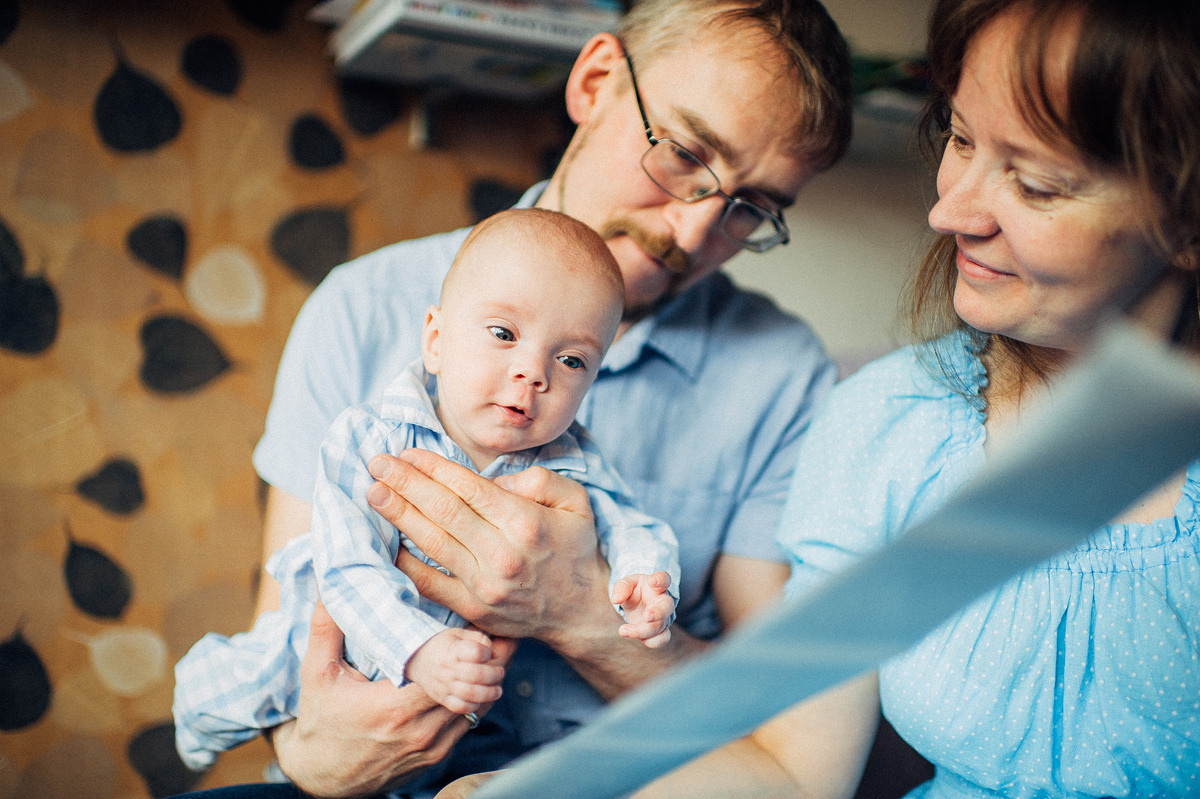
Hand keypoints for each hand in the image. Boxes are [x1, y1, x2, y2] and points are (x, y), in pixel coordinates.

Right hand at [271, 602, 515, 797]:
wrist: (320, 777)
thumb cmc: (320, 721)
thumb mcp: (317, 674)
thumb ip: (326, 629)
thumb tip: (331, 585)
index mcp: (393, 707)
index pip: (448, 675)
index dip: (468, 652)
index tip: (479, 630)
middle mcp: (418, 731)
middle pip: (471, 692)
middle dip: (486, 664)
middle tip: (497, 635)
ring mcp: (430, 748)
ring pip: (476, 710)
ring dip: (485, 683)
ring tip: (495, 655)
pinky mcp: (435, 759)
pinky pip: (467, 726)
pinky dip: (476, 703)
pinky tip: (476, 681)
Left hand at [366, 451, 613, 648]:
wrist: (582, 610)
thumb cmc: (576, 547)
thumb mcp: (575, 500)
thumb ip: (537, 479)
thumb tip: (492, 479)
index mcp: (526, 522)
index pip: (467, 486)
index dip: (432, 467)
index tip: (407, 452)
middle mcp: (502, 554)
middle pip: (442, 510)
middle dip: (405, 482)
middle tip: (376, 463)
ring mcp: (485, 585)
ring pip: (431, 542)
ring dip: (398, 514)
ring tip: (374, 492)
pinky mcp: (472, 609)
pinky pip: (428, 583)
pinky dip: (403, 562)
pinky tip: (385, 541)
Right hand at [405, 628, 507, 714]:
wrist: (416, 658)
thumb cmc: (443, 644)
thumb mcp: (459, 633)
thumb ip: (480, 639)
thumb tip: (496, 654)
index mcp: (453, 649)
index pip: (476, 652)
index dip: (487, 653)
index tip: (488, 654)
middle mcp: (448, 668)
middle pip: (476, 675)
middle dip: (495, 675)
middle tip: (500, 673)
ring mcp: (444, 685)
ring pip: (470, 693)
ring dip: (489, 693)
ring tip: (497, 690)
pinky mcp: (442, 698)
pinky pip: (460, 707)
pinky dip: (474, 705)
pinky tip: (481, 699)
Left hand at [611, 571, 674, 647]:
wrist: (641, 603)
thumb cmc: (636, 591)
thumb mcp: (627, 584)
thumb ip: (622, 588)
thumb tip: (615, 600)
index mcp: (657, 586)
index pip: (663, 579)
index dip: (660, 579)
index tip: (652, 581)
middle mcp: (663, 602)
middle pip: (667, 606)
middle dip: (658, 613)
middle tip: (647, 617)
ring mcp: (663, 618)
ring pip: (660, 627)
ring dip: (644, 631)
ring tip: (623, 630)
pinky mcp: (659, 631)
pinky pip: (661, 639)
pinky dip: (649, 641)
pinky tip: (631, 635)